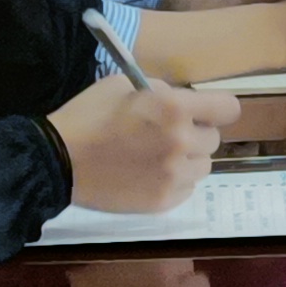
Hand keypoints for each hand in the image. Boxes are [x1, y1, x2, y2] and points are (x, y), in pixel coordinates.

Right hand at [51, 74, 236, 213]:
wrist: (57, 160)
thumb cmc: (88, 116)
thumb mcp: (124, 85)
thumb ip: (160, 91)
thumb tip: (180, 100)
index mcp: (174, 109)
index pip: (228, 108)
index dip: (216, 109)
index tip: (204, 112)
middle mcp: (182, 142)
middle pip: (213, 139)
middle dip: (195, 134)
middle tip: (167, 135)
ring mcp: (174, 176)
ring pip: (203, 166)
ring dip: (187, 160)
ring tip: (156, 157)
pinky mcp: (163, 201)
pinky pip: (186, 189)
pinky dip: (174, 182)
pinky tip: (148, 175)